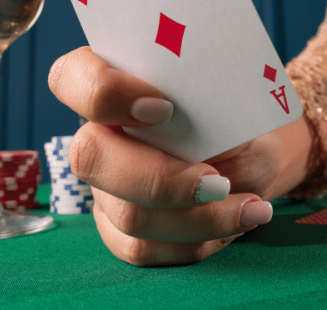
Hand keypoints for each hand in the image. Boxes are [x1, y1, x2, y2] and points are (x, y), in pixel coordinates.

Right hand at [49, 46, 291, 265]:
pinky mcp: (120, 230)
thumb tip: (193, 111)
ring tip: (249, 204)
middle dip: (161, 179)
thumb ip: (202, 101)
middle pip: (90, 158)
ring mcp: (104, 188)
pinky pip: (144, 248)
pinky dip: (199, 240)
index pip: (69, 77)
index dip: (103, 92)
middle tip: (218, 181)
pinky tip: (238, 220)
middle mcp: (99, 137)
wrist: (257, 157)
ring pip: (128, 215)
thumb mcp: (231, 101)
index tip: (164, 108)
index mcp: (115, 87)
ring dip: (199, 217)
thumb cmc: (238, 119)